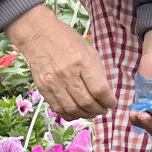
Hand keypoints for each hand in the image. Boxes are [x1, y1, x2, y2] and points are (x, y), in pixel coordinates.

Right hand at [8, 5, 116, 119]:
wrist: (38, 35)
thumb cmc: (67, 40)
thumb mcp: (89, 51)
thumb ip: (97, 72)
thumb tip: (105, 93)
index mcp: (82, 62)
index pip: (99, 90)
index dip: (108, 101)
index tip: (112, 103)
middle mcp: (68, 74)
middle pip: (87, 102)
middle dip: (99, 110)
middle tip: (103, 110)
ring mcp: (54, 83)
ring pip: (73, 109)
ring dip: (86, 115)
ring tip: (92, 113)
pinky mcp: (43, 88)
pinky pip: (58, 108)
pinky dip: (70, 115)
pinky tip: (78, 112)